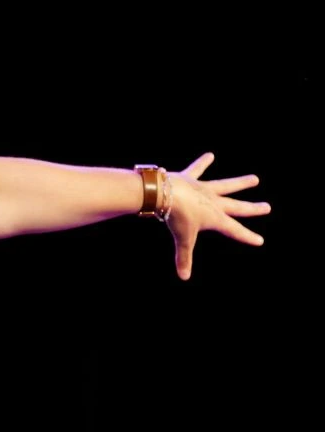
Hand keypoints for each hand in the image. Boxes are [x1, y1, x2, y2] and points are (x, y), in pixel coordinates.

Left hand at [165, 152, 270, 279]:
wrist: (164, 194)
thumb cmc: (176, 217)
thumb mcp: (183, 239)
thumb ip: (184, 258)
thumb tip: (184, 277)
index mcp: (215, 218)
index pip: (234, 230)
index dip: (247, 236)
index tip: (260, 240)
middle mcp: (213, 202)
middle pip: (237, 206)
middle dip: (252, 208)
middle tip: (267, 206)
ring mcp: (203, 188)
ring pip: (226, 185)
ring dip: (240, 182)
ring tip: (254, 179)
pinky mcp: (190, 178)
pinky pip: (198, 169)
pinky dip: (203, 162)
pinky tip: (210, 154)